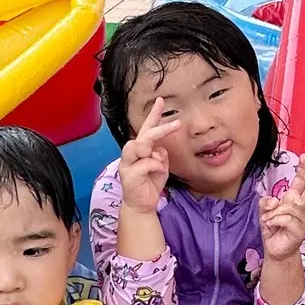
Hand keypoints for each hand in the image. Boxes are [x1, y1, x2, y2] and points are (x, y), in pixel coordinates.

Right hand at [119, 96, 180, 213]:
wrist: (142, 204)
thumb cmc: (150, 183)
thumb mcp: (161, 166)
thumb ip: (161, 154)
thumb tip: (159, 149)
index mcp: (141, 149)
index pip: (147, 128)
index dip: (154, 114)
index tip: (161, 100)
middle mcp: (132, 153)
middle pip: (145, 134)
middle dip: (161, 128)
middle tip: (177, 124)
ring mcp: (127, 163)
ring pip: (139, 145)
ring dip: (153, 152)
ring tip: (158, 162)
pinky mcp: (128, 174)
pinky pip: (145, 163)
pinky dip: (155, 166)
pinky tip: (157, 173)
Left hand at [258, 155, 304, 263]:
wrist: (275, 249)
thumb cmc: (273, 229)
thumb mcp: (265, 211)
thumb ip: (266, 202)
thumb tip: (273, 200)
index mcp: (294, 201)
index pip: (301, 183)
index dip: (303, 170)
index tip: (303, 157)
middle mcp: (301, 209)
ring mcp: (303, 221)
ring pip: (291, 207)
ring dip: (275, 212)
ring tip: (268, 219)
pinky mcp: (300, 231)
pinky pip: (287, 219)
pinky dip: (275, 220)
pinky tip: (271, 225)